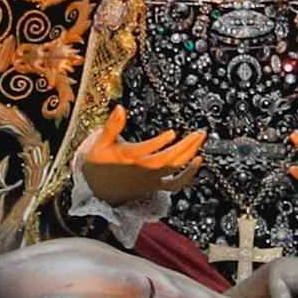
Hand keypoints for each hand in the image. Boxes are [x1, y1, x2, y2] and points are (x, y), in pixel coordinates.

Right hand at [85, 114, 209, 207]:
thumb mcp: (100, 143)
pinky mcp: (155, 185)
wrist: (97, 189)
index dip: (160, 143)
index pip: (146, 151)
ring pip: (173, 169)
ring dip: (190, 155)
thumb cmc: (99, 164)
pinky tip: (198, 161)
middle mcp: (142, 170)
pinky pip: (175, 184)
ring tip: (199, 140)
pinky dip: (189, 175)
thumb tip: (120, 108)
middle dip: (186, 146)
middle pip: (168, 160)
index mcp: (128, 158)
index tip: (172, 133)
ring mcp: (150, 179)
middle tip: (199, 133)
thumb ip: (112, 126)